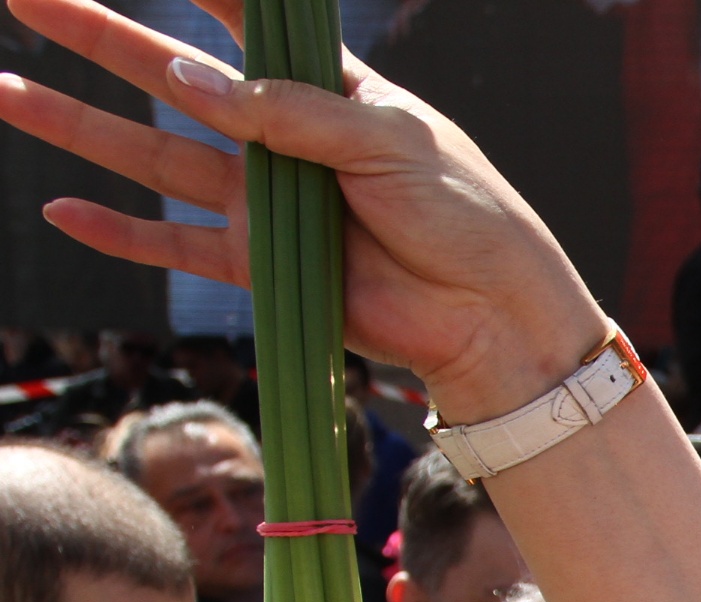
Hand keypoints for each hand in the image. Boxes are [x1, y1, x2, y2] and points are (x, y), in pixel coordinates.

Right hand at [1, 0, 609, 423]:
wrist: (493, 315)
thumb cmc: (465, 215)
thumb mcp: (388, 142)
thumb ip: (290, 111)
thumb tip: (186, 77)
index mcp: (327, 90)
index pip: (246, 20)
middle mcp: (283, 138)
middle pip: (167, 77)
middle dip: (95, 36)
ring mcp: (263, 202)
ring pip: (150, 156)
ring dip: (75, 125)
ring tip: (3, 87)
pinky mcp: (259, 265)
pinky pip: (174, 246)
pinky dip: (119, 234)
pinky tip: (62, 210)